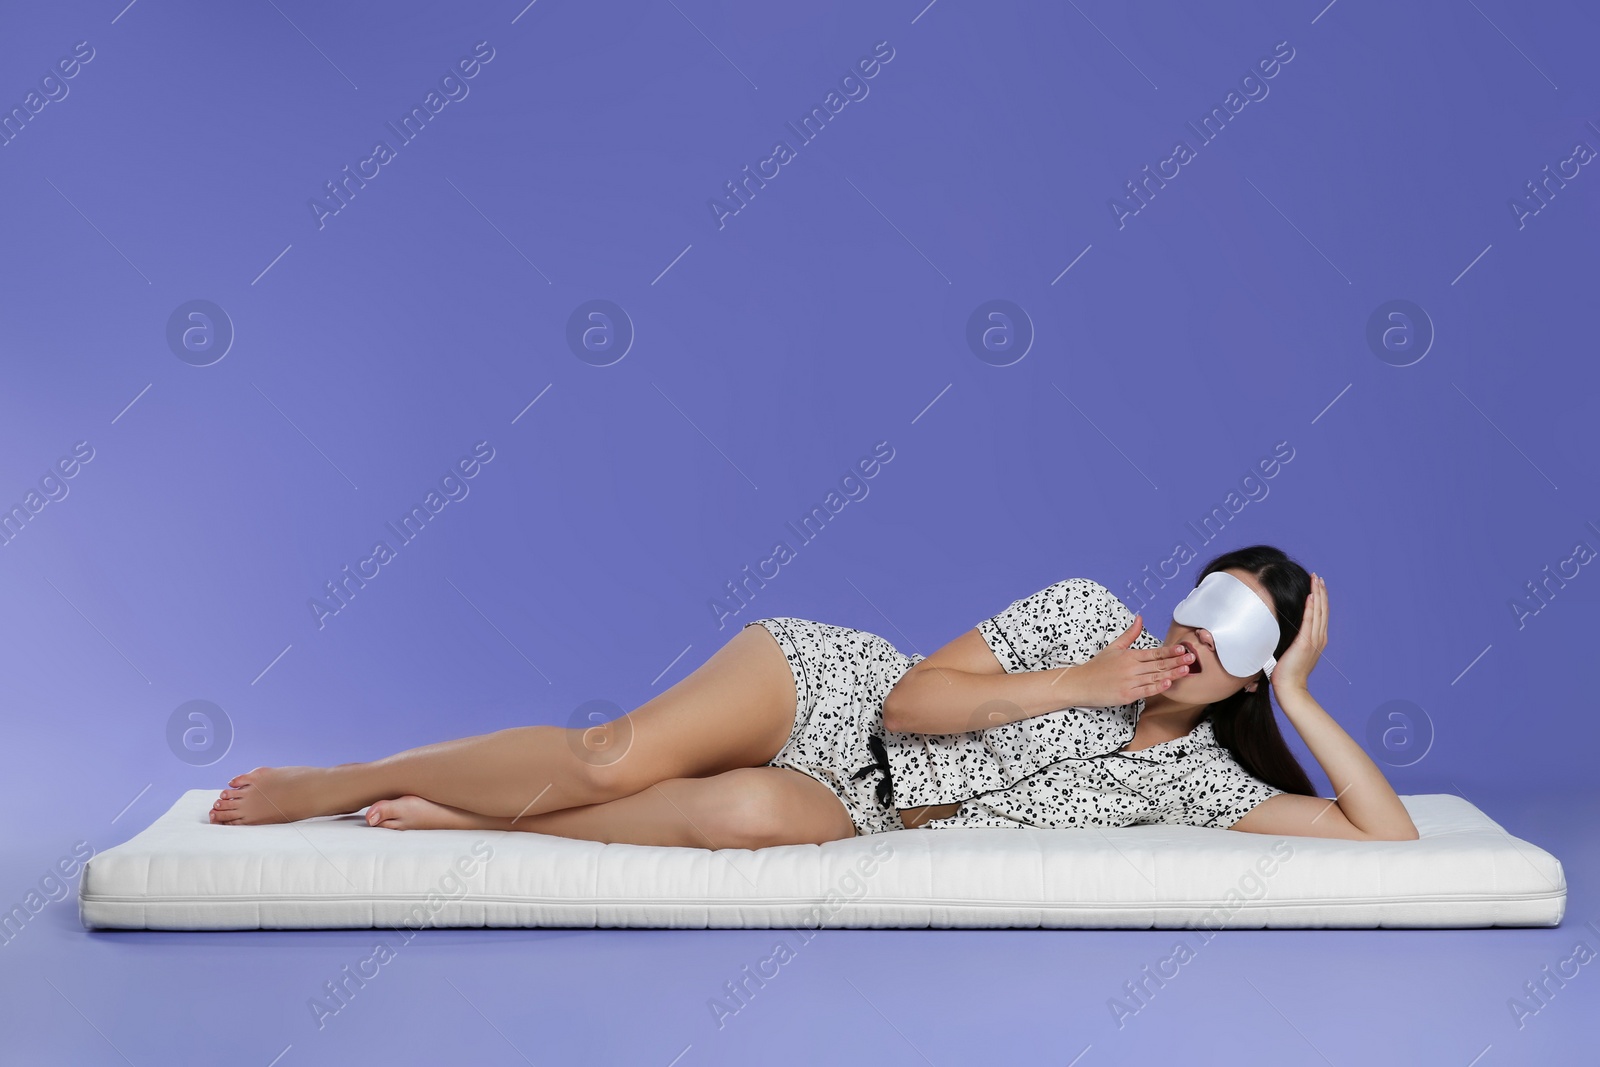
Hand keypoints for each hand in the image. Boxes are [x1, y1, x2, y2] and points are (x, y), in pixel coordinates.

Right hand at [1057, 614, 1192, 706]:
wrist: (1081, 683)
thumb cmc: (1097, 666)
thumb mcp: (1113, 647)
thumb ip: (1130, 634)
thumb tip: (1140, 618)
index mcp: (1129, 655)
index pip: (1154, 652)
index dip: (1169, 651)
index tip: (1182, 648)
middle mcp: (1131, 667)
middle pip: (1158, 664)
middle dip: (1176, 661)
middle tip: (1192, 658)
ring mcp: (1129, 681)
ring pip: (1155, 677)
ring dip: (1172, 673)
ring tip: (1186, 670)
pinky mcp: (1127, 694)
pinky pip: (1145, 690)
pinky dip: (1157, 687)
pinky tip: (1168, 684)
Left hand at [1271, 572, 1326, 692]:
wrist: (1290, 688)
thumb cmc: (1287, 673)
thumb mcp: (1292, 652)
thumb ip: (1292, 641)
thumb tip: (1283, 631)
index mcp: (1317, 640)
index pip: (1320, 614)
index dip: (1320, 598)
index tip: (1317, 585)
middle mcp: (1319, 638)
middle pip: (1322, 609)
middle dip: (1321, 591)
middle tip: (1318, 577)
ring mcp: (1314, 640)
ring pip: (1318, 611)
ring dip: (1317, 594)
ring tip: (1316, 580)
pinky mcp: (1305, 643)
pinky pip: (1309, 621)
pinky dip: (1311, 607)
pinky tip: (1311, 595)